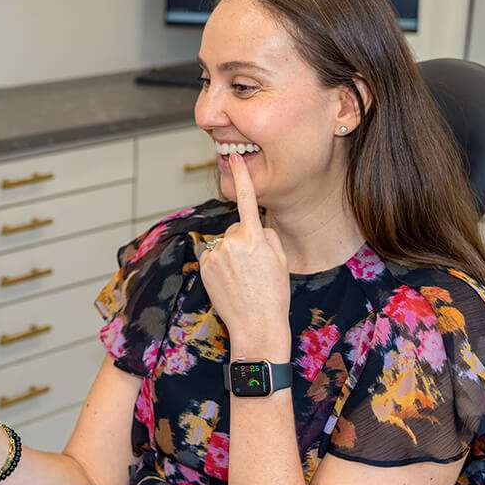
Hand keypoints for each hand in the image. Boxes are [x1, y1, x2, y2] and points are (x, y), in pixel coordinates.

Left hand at [200, 152, 290, 357]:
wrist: (257, 327)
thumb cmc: (274, 294)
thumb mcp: (280, 260)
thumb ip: (266, 236)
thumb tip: (254, 226)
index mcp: (255, 237)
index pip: (248, 199)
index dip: (241, 176)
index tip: (234, 157)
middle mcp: (232, 242)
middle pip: (237, 229)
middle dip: (244, 242)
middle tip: (255, 268)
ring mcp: (215, 255)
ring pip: (224, 244)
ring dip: (231, 255)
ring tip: (243, 279)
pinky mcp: (204, 266)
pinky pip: (213, 256)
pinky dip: (220, 265)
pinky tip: (230, 283)